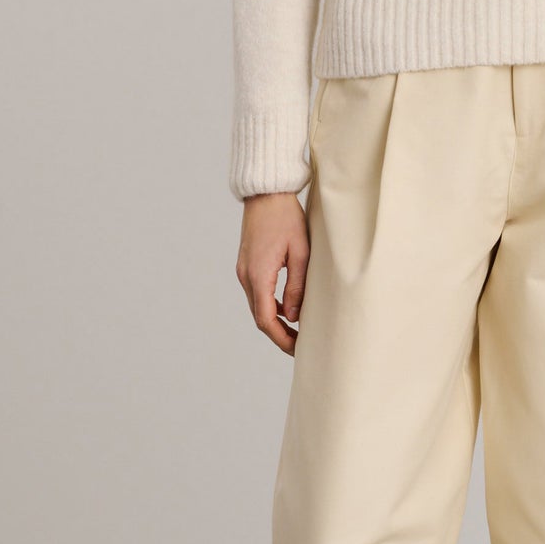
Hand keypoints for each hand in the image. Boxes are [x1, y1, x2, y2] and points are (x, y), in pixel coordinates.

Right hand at [236, 191, 309, 352]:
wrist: (266, 193)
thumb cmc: (287, 218)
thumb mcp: (300, 253)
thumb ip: (297, 287)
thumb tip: (295, 317)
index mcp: (258, 275)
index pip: (266, 320)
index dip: (281, 339)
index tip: (298, 349)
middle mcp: (246, 276)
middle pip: (260, 317)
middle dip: (279, 335)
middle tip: (300, 346)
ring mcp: (244, 270)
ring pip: (258, 306)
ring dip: (275, 321)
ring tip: (297, 331)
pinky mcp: (247, 265)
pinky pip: (257, 293)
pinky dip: (271, 306)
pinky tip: (289, 309)